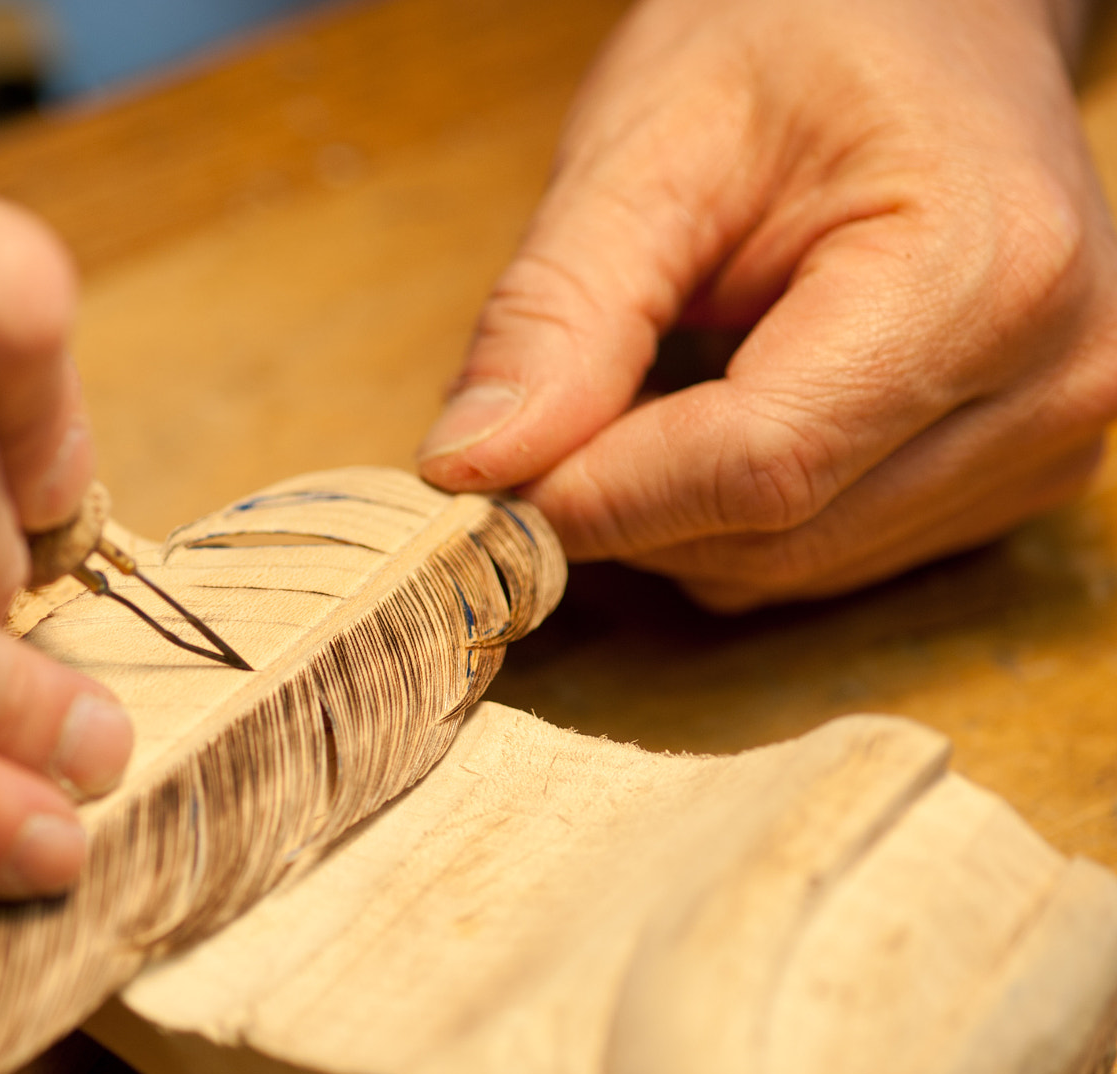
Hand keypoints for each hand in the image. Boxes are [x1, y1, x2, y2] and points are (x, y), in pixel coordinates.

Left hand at [417, 0, 1116, 609]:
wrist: (931, 20)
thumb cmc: (805, 40)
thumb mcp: (649, 144)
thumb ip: (557, 314)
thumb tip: (472, 471)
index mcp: (986, 274)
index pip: (758, 467)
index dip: (597, 495)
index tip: (484, 477)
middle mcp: (1048, 383)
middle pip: (770, 538)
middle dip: (623, 498)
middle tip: (555, 398)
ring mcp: (1045, 445)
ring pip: (787, 571)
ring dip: (674, 507)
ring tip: (666, 362)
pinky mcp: (1013, 483)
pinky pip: (823, 561)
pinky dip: (733, 510)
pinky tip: (729, 395)